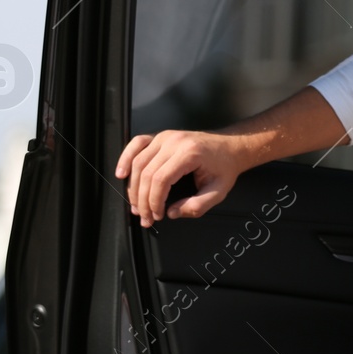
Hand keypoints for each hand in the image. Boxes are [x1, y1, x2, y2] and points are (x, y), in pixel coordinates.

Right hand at [116, 130, 242, 226]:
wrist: (231, 147)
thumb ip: (197, 206)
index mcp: (190, 153)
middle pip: (147, 172)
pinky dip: (126, 158)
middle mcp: (175, 141)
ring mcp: (166, 136)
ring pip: (138, 162)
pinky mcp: (161, 136)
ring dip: (133, 187)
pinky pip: (137, 144)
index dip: (154, 201)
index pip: (161, 179)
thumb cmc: (225, 168)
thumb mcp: (219, 191)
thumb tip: (172, 212)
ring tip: (136, 206)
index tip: (157, 215)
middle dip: (142, 199)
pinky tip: (121, 174)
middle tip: (146, 217)